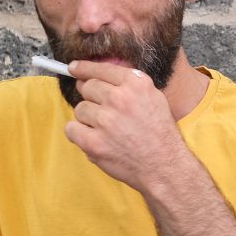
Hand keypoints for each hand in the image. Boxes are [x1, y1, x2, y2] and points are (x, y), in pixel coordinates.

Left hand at [63, 60, 186, 191]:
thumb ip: (130, 84)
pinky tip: (94, 139)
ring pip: (80, 109)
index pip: (101, 69)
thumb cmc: (160, 134)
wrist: (164, 166)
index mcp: (136, 85)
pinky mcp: (94, 142)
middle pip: (87, 87)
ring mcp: (105, 121)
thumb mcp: (154, 98)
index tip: (74, 68)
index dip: (84, 68)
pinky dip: (79, 134)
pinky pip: (71, 129)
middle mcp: (120, 98)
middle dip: (91, 98)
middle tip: (102, 111)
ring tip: (105, 130)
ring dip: (88, 118)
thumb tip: (100, 75)